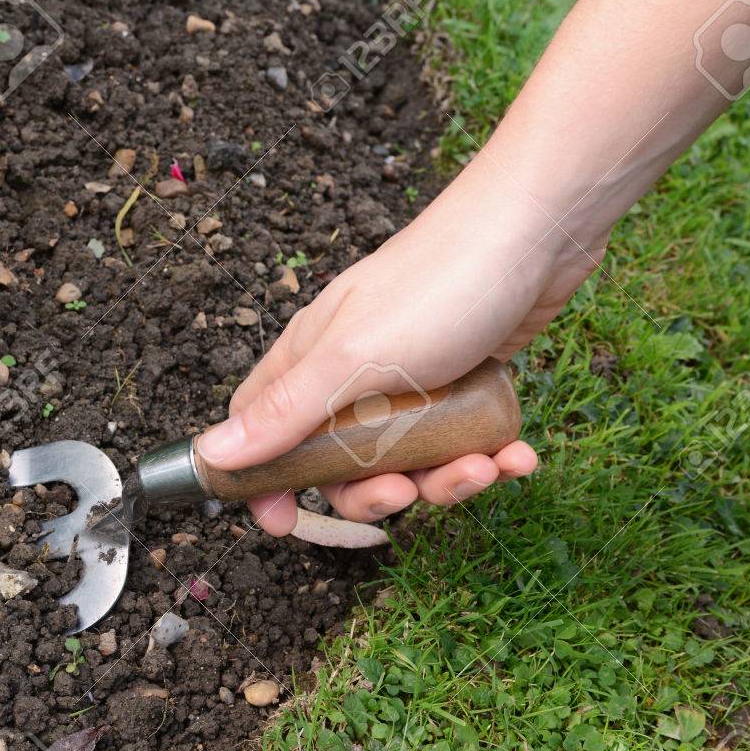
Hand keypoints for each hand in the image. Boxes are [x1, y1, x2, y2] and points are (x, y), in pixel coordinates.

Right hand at [195, 161, 600, 535]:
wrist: (539, 229)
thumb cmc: (437, 286)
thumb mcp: (354, 359)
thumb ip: (285, 414)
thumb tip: (210, 455)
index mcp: (311, 360)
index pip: (260, 430)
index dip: (262, 479)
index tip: (281, 521)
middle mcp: (354, 373)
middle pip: (340, 464)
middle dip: (373, 493)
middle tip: (407, 491)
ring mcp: (413, 380)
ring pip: (410, 460)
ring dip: (446, 480)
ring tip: (484, 467)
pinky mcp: (466, 382)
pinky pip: (465, 441)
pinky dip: (492, 458)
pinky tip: (518, 455)